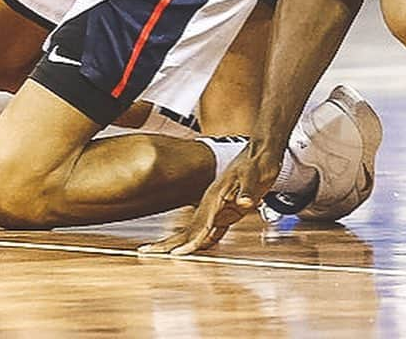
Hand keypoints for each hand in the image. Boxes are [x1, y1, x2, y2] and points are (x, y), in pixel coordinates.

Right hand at [138, 144, 279, 254]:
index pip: (200, 224)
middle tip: (145, 252)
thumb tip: (244, 203)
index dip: (190, 241)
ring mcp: (217, 207)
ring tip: (160, 253)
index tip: (176, 254)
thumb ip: (248, 189)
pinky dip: (198, 240)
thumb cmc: (257, 162)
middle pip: (187, 228)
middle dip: (166, 242)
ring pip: (193, 230)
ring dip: (176, 243)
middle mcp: (212, 203)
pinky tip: (192, 247)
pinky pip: (208, 229)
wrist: (261, 152)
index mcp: (215, 196)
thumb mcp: (254, 174)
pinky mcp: (226, 210)